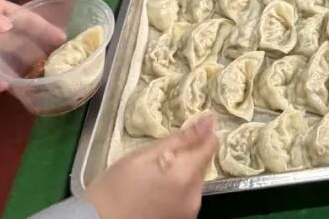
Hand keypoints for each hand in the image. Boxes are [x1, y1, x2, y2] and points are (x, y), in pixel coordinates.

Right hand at [86, 113, 217, 218]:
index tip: (194, 128)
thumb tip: (210, 120)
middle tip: (160, 159)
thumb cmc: (117, 185)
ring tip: (155, 177)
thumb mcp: (146, 154)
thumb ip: (183, 138)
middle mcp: (194, 196)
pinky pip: (186, 199)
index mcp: (186, 174)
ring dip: (182, 175)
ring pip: (194, 183)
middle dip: (187, 158)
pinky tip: (156, 192)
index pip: (211, 146)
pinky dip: (177, 192)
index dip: (204, 134)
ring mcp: (188, 213)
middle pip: (202, 166)